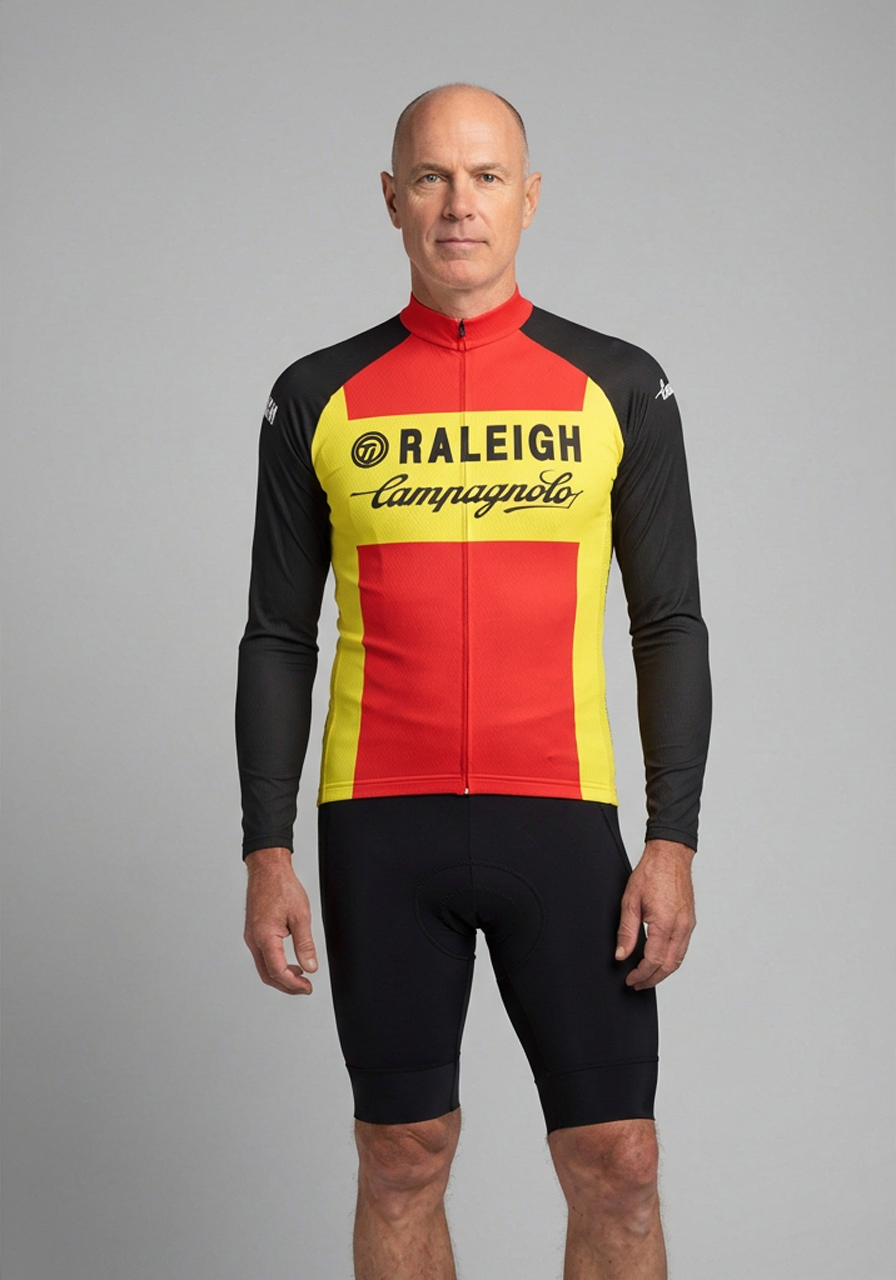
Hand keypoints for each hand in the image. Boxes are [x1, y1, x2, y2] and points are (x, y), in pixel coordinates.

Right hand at [244, 847, 318, 994]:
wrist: (267, 869)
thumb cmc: (281, 887)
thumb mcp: (300, 916)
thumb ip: (305, 944)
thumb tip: (310, 966)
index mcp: (264, 937)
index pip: (277, 972)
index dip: (293, 984)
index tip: (307, 987)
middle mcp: (253, 940)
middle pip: (267, 974)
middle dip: (286, 985)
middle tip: (304, 987)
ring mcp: (251, 936)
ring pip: (263, 966)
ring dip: (281, 976)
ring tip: (300, 975)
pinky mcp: (253, 932)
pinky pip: (262, 955)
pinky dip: (275, 964)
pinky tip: (289, 961)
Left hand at [615, 840, 695, 989]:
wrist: (670, 856)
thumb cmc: (651, 873)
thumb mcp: (630, 901)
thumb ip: (626, 931)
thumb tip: (621, 955)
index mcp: (664, 923)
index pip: (653, 960)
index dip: (640, 974)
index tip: (630, 980)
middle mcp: (680, 927)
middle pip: (668, 966)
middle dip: (652, 979)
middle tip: (637, 984)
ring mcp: (688, 925)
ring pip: (678, 959)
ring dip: (663, 972)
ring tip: (647, 977)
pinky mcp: (690, 922)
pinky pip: (683, 948)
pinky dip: (671, 960)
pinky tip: (660, 961)